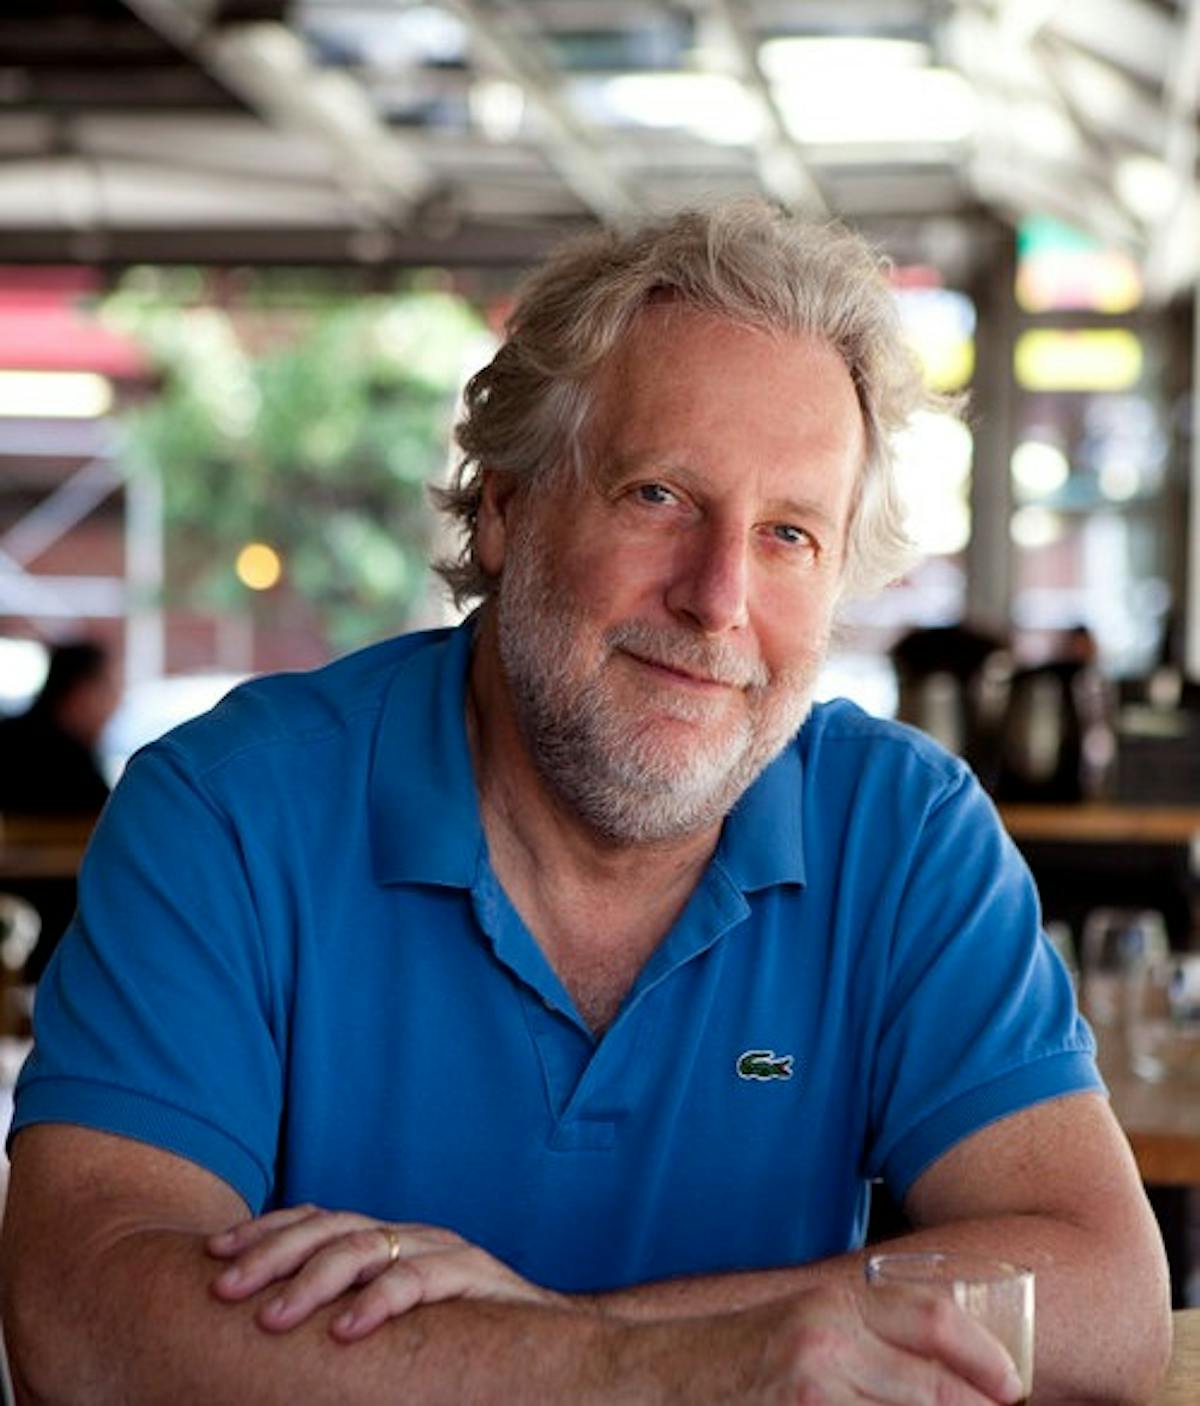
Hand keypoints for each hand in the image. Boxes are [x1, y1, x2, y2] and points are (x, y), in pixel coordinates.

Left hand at [207, 1205, 563, 1340]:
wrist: (551, 1336)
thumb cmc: (459, 1334)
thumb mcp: (394, 1315)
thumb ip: (349, 1304)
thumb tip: (270, 1320)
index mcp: (386, 1237)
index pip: (315, 1219)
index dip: (263, 1232)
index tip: (212, 1254)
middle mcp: (408, 1234)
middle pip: (330, 1227)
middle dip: (271, 1255)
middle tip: (224, 1289)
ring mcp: (441, 1250)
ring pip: (366, 1247)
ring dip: (313, 1280)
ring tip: (271, 1317)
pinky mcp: (473, 1276)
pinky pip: (420, 1281)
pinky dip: (379, 1301)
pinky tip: (346, 1328)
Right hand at [736, 1283, 1026, 1404]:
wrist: (658, 1376)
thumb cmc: (736, 1358)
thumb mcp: (804, 1327)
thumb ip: (864, 1339)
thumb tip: (941, 1374)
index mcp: (834, 1303)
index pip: (934, 1318)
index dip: (986, 1356)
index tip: (1011, 1387)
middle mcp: (828, 1339)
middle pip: (934, 1386)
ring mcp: (814, 1389)